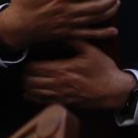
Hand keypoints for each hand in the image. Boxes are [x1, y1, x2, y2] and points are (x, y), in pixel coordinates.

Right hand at [0, 0, 118, 53]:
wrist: (17, 28)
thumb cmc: (23, 4)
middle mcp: (69, 12)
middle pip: (97, 6)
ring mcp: (70, 25)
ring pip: (97, 19)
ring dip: (110, 11)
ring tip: (116, 2)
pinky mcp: (69, 34)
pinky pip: (90, 36)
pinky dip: (103, 34)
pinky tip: (113, 30)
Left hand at [21, 41, 137, 113]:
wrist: (113, 91)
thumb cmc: (102, 69)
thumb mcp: (90, 50)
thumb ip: (73, 40)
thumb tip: (59, 33)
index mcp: (63, 69)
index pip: (35, 68)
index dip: (27, 63)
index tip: (27, 57)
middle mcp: (58, 84)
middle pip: (31, 81)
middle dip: (24, 74)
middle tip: (25, 67)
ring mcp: (60, 96)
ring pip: (34, 92)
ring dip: (27, 85)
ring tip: (26, 78)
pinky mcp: (63, 103)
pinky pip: (42, 102)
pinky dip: (33, 96)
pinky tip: (31, 91)